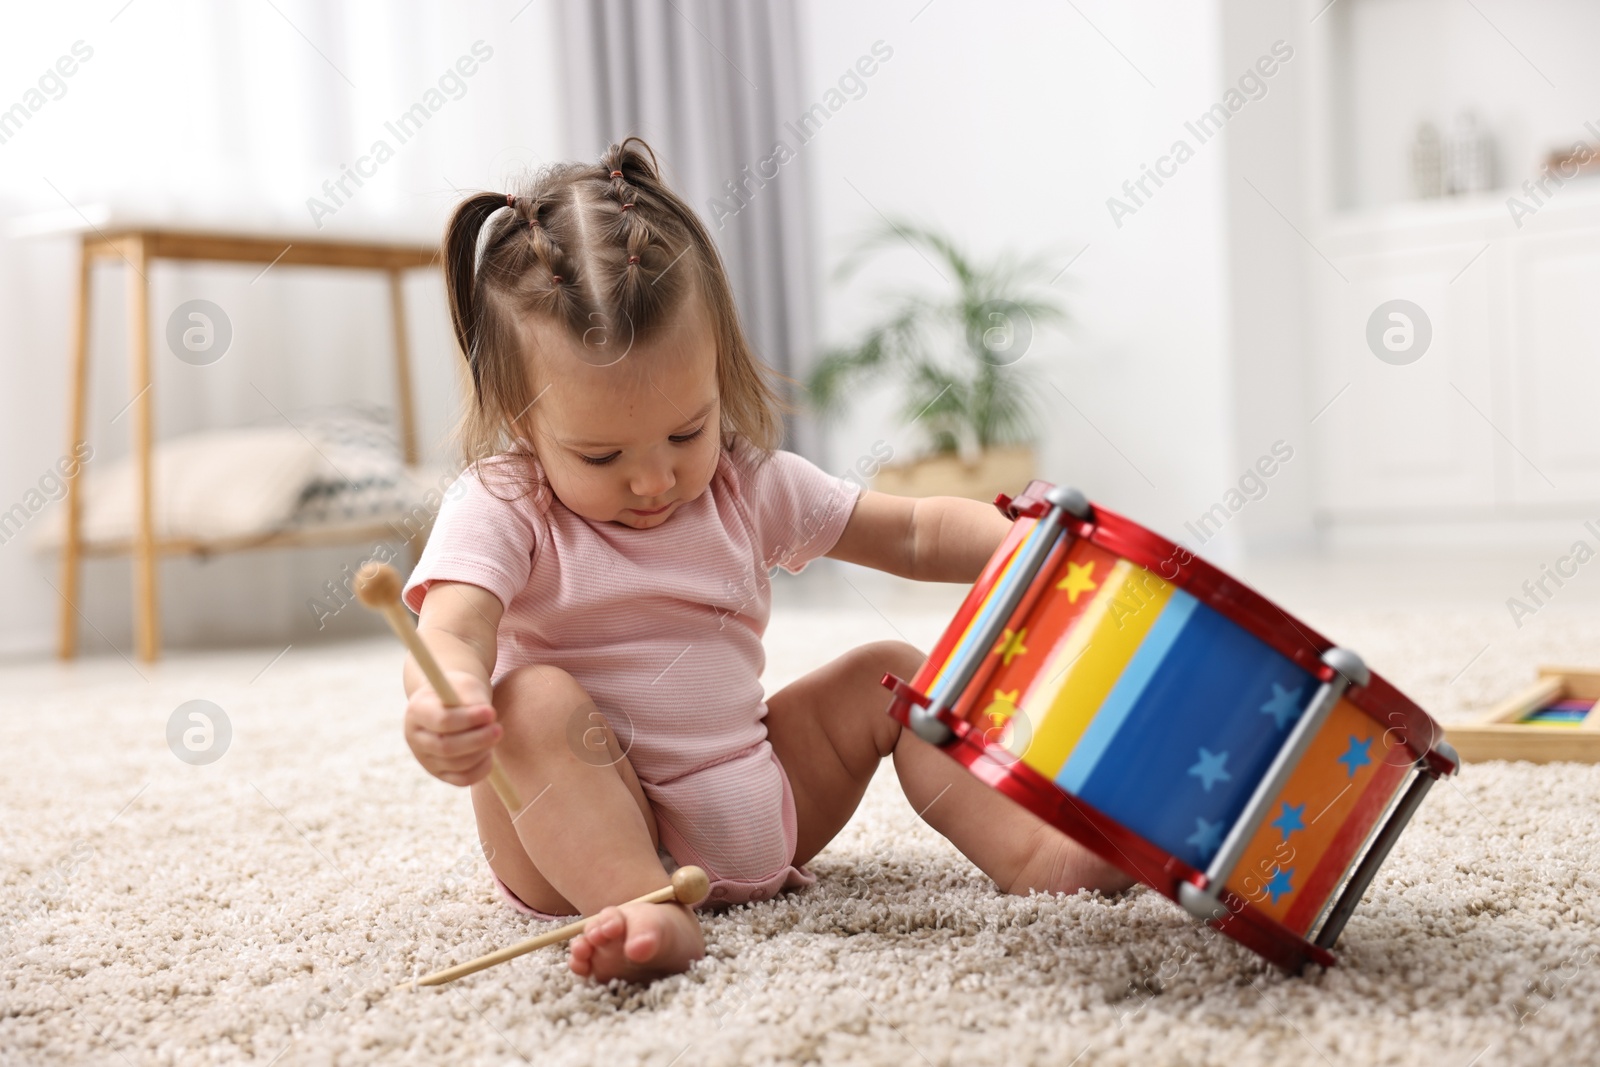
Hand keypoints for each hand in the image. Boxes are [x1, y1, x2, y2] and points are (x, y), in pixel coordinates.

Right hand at [404, 670, 500, 786]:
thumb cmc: (459, 692)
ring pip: (456, 764)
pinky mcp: (438, 773)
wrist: (449, 703)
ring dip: (481, 751)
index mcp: (417, 710)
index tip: (491, 712)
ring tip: (494, 735)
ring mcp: (424, 758)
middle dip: (477, 740)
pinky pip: (463, 779)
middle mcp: (415, 738)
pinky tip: (489, 753)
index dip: (468, 719)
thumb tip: (488, 720)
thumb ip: (473, 702)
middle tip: (499, 729)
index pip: (441, 721)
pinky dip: (481, 769)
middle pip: (446, 747)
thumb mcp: (464, 687)